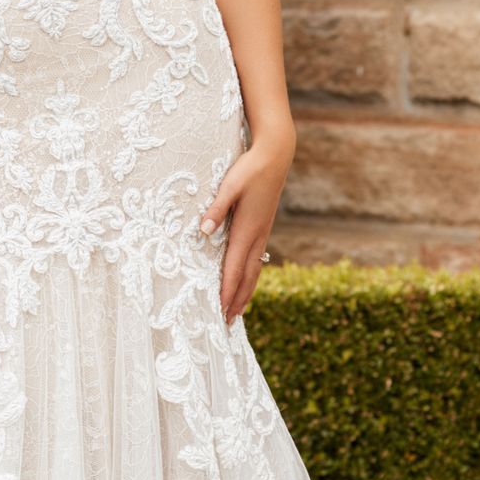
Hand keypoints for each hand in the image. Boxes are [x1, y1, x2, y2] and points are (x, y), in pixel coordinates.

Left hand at [200, 127, 295, 323]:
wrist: (276, 156)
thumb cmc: (250, 169)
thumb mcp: (229, 185)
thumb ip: (216, 209)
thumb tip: (203, 231)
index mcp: (246, 230)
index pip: (234, 268)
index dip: (226, 292)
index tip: (220, 311)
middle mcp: (256, 236)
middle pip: (246, 276)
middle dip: (236, 300)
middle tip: (227, 323)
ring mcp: (262, 233)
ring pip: (254, 270)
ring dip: (245, 292)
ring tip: (237, 311)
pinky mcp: (263, 227)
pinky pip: (257, 260)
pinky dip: (251, 276)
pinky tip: (247, 280)